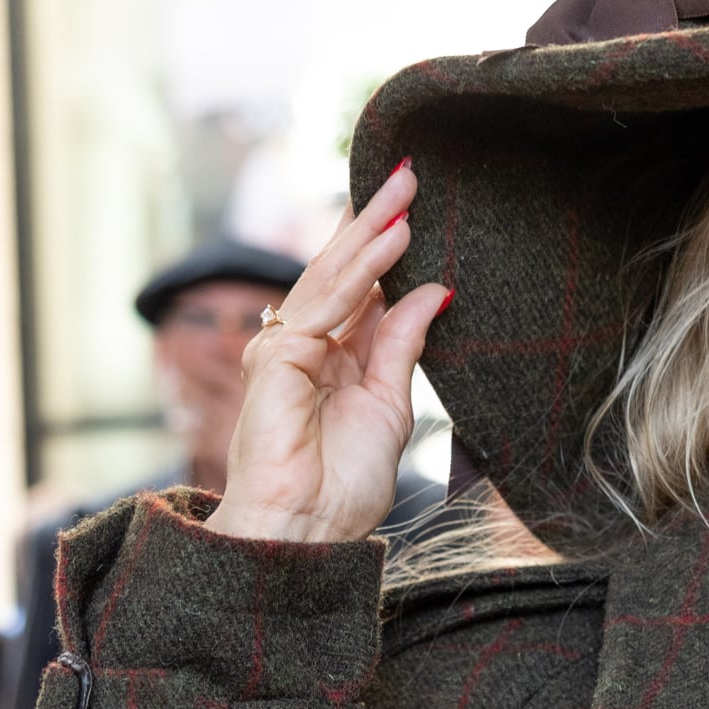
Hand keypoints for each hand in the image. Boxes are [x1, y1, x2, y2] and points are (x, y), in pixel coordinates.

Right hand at [206, 162, 448, 542]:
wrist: (309, 533)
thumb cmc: (343, 484)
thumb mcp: (392, 404)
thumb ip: (403, 344)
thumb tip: (433, 290)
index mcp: (334, 354)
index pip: (361, 284)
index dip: (385, 244)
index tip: (415, 204)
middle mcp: (306, 344)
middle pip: (343, 270)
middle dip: (375, 221)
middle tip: (409, 174)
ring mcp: (286, 349)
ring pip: (333, 278)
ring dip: (371, 233)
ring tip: (407, 195)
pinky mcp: (276, 360)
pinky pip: (326, 306)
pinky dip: (362, 273)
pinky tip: (393, 244)